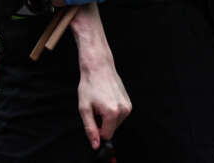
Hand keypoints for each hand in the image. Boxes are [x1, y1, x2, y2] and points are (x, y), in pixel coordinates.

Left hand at [73, 6, 131, 149]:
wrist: (98, 67)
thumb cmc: (89, 85)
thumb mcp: (84, 108)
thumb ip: (90, 128)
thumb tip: (95, 145)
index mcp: (112, 113)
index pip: (106, 136)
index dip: (97, 130)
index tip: (91, 119)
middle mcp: (124, 111)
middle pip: (111, 129)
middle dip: (101, 122)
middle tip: (95, 107)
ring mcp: (128, 107)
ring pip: (115, 123)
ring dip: (106, 117)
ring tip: (100, 101)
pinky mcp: (129, 103)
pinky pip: (119, 115)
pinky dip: (112, 111)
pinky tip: (106, 99)